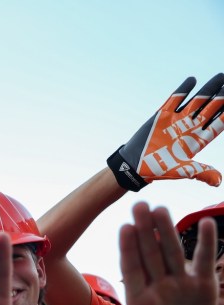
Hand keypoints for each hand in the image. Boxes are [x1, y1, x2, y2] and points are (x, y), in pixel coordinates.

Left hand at [76, 203, 217, 304]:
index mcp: (137, 298)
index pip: (132, 268)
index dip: (129, 249)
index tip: (124, 228)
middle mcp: (157, 286)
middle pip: (150, 254)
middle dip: (145, 231)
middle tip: (138, 205)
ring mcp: (179, 284)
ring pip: (172, 253)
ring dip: (167, 231)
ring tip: (161, 208)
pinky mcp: (201, 287)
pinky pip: (204, 262)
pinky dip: (207, 244)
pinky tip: (208, 223)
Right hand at [109, 74, 223, 189]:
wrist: (134, 165)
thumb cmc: (158, 170)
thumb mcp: (182, 171)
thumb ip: (201, 172)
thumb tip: (218, 182)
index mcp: (198, 140)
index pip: (218, 124)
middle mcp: (190, 127)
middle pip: (211, 109)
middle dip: (222, 97)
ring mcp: (176, 120)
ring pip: (197, 101)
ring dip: (208, 89)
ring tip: (220, 77)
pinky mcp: (162, 115)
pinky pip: (175, 100)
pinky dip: (183, 90)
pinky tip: (192, 80)